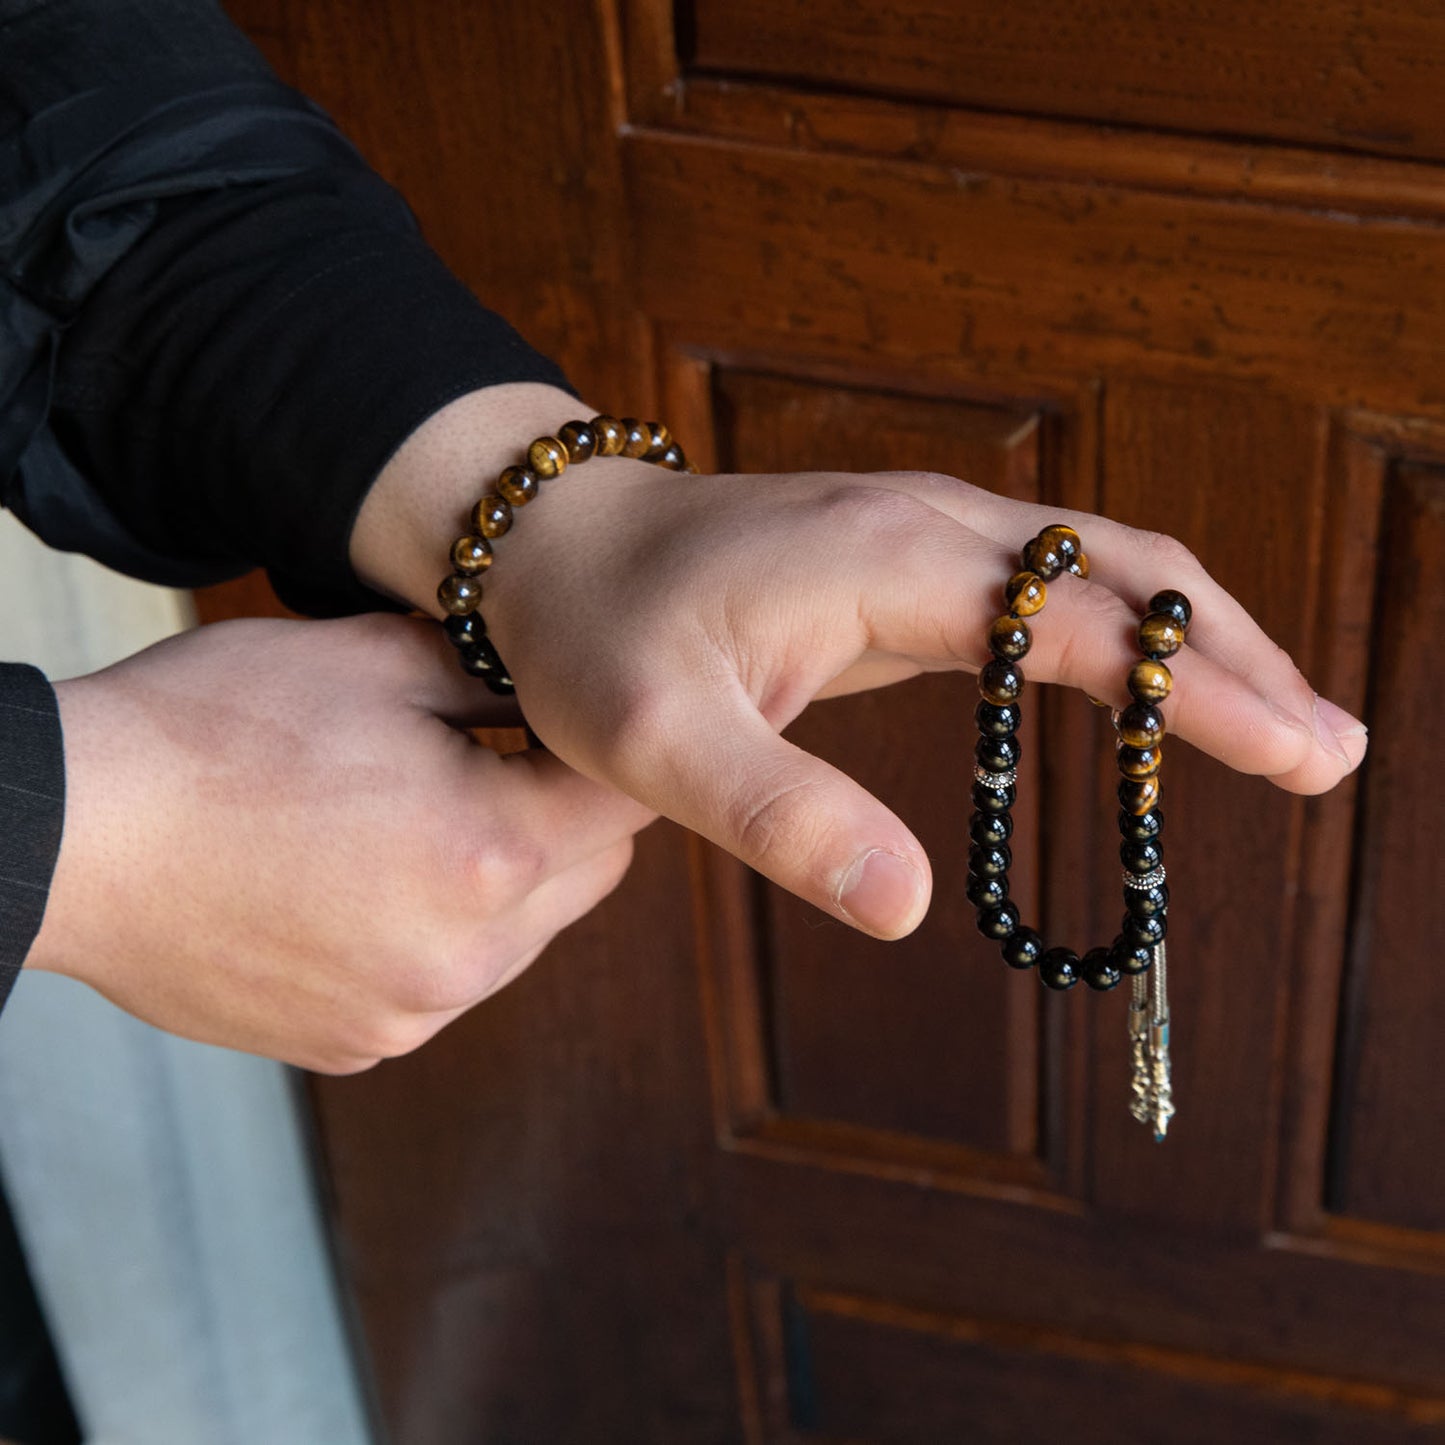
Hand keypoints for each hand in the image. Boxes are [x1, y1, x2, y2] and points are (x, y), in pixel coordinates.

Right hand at [27, 615, 652, 1071]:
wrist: (74, 835)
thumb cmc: (216, 731)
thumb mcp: (378, 661)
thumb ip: (500, 683)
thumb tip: (559, 693)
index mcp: (490, 854)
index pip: (625, 805)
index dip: (609, 753)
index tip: (582, 726)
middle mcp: (468, 959)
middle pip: (592, 879)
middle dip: (568, 817)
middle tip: (503, 759)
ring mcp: (411, 1016)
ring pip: (525, 939)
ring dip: (507, 882)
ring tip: (417, 820)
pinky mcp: (357, 1047)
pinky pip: (448, 985)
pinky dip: (438, 936)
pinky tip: (365, 884)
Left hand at [353, 385, 1366, 944]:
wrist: (549, 549)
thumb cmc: (593, 639)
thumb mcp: (658, 743)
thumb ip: (779, 816)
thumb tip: (906, 910)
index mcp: (894, 561)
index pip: (1084, 622)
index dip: (1195, 688)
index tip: (1301, 752)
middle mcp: (929, 528)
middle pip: (1124, 574)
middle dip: (1233, 655)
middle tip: (1331, 747)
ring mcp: (919, 539)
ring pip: (1094, 572)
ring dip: (1191, 639)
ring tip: (1279, 719)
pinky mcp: (900, 567)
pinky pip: (1039, 592)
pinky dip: (1116, 639)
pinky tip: (1139, 691)